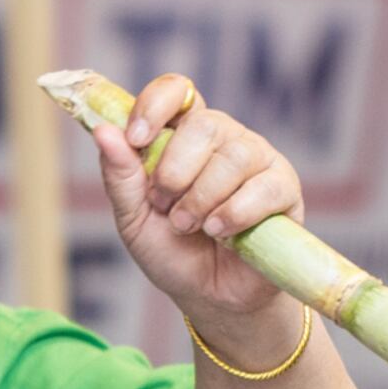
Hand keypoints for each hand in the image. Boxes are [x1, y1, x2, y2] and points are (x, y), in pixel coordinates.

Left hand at [88, 72, 305, 351]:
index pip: (176, 91)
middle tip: (165, 206)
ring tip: (191, 227)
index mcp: (183, 135)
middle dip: (176, 171)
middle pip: (203, 124)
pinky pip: (262, 188)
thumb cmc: (173, 252)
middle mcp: (223, 138)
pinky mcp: (283, 188)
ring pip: (232, 158)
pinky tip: (221, 233)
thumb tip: (103, 132)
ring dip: (202, 198)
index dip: (155, 106)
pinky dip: (234, 214)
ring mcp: (257, 159)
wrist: (210, 297)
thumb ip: (120, 177)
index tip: (137, 138)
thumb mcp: (134, 219)